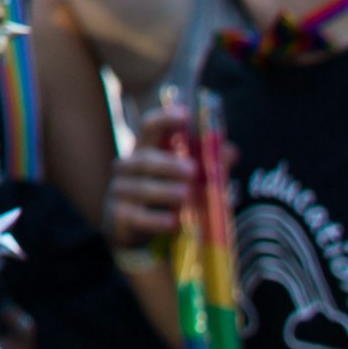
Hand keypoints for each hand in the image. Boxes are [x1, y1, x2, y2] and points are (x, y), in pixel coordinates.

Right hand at [104, 100, 195, 252]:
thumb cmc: (161, 200)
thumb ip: (206, 167)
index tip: (185, 115)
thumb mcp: (183, 182)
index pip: (149, 128)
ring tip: (187, 196)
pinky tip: (173, 223)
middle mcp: (127, 168)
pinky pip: (136, 217)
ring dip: (165, 191)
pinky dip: (155, 220)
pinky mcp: (117, 217)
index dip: (165, 119)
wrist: (131, 234)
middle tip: (193, 170)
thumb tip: (230, 151)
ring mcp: (119, 192)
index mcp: (144, 152)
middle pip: (144, 159)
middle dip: (169, 164)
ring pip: (140, 188)